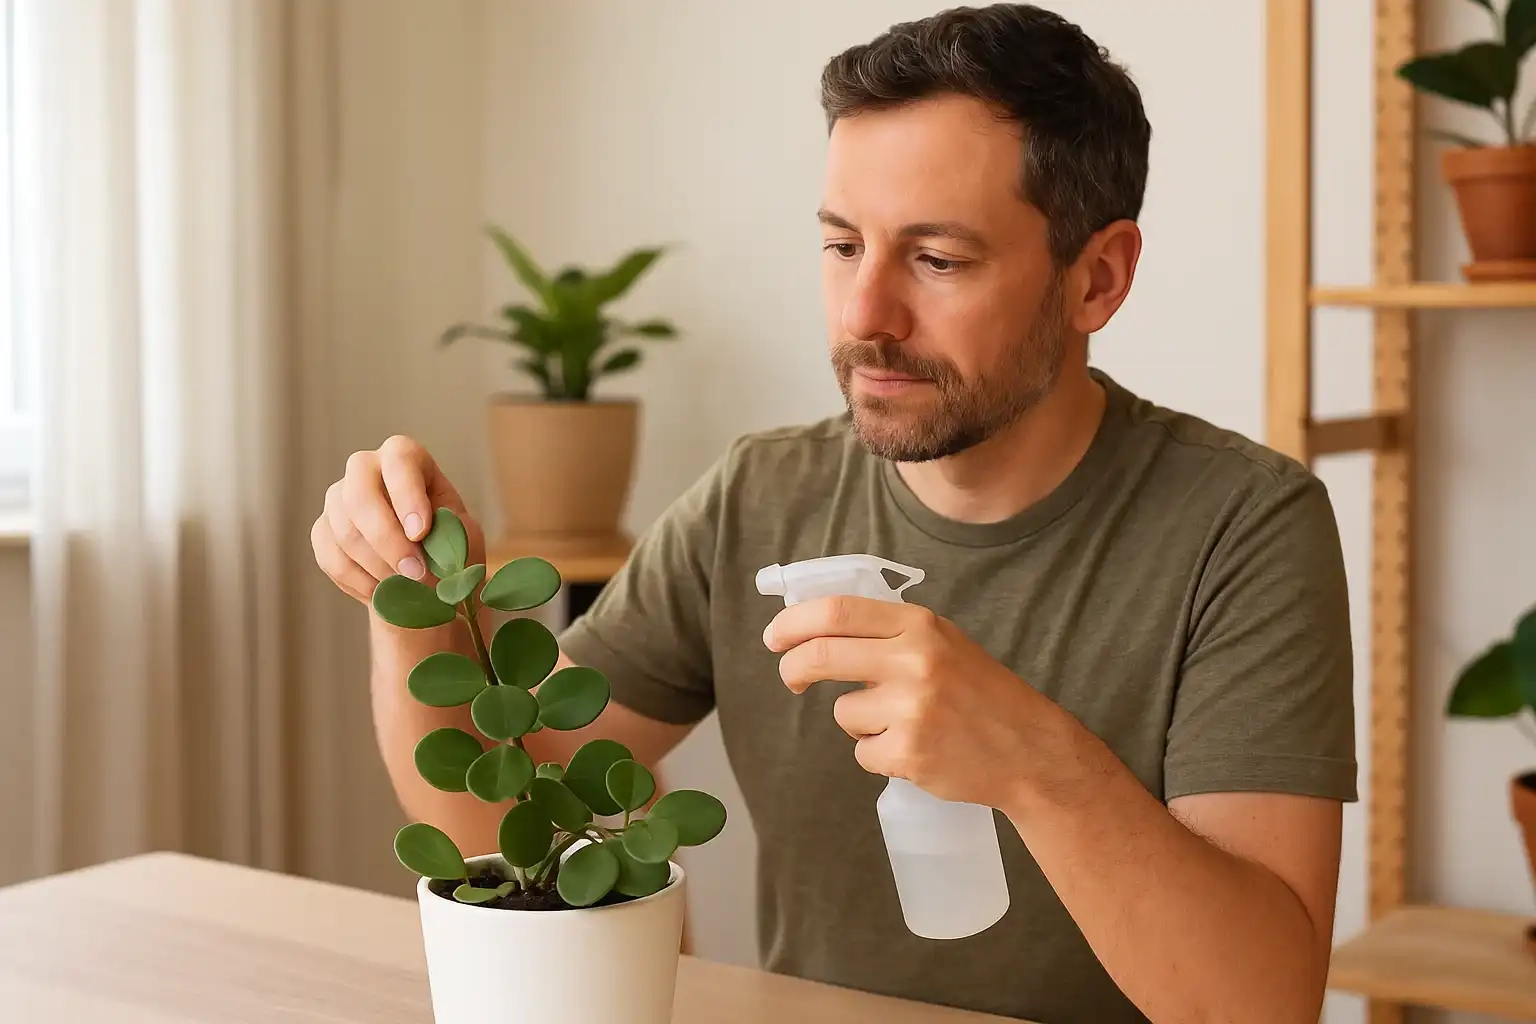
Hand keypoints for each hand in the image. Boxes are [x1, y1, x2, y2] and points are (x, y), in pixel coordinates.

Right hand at [311, 435, 484, 603]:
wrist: (427, 575)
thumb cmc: (449, 544)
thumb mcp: (461, 532)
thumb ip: (448, 530)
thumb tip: (424, 541)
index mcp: (405, 458)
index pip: (399, 460)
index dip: (407, 496)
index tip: (420, 532)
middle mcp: (365, 469)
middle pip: (359, 495)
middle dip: (387, 539)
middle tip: (415, 572)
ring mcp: (338, 499)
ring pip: (346, 533)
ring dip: (380, 567)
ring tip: (409, 587)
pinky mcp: (323, 531)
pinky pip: (332, 559)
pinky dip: (362, 582)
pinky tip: (385, 592)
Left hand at [764, 596, 1064, 811]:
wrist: (1029, 748)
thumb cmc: (979, 692)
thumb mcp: (941, 642)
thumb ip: (888, 632)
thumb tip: (814, 629)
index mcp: (920, 625)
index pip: (837, 612)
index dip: (794, 623)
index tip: (775, 637)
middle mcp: (914, 661)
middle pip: (821, 655)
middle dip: (793, 667)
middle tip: (790, 677)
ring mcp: (911, 709)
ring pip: (844, 713)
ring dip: (859, 722)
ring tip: (905, 723)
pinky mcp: (909, 752)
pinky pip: (863, 752)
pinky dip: (878, 754)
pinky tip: (916, 749)